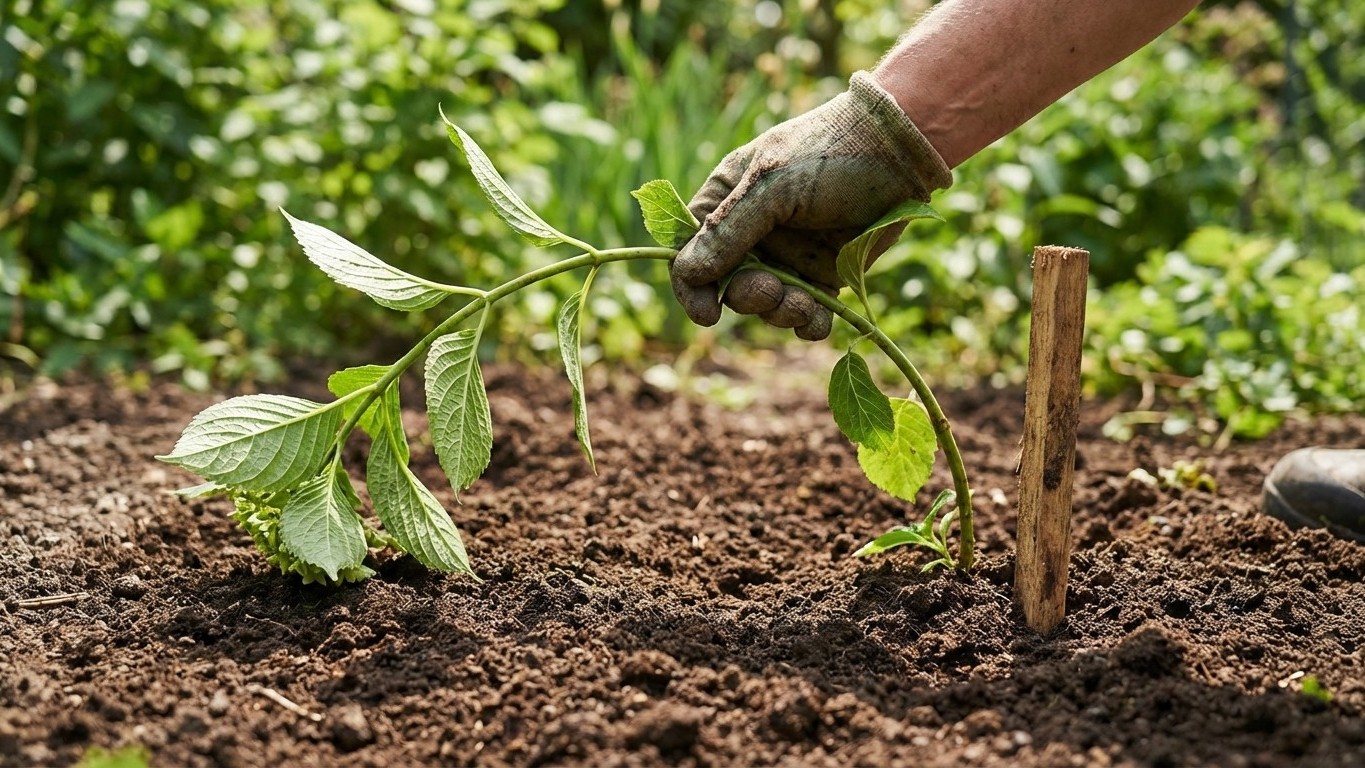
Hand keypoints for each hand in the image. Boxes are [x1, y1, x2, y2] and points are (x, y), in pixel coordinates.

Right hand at [671, 72, 950, 340]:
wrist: (901, 152)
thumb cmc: (830, 153)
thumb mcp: (771, 184)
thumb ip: (729, 229)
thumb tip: (687, 273)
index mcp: (727, 200)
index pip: (690, 251)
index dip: (692, 286)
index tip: (707, 314)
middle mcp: (753, 233)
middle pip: (729, 286)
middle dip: (747, 298)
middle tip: (772, 291)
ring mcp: (788, 256)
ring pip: (766, 305)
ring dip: (779, 313)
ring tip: (804, 304)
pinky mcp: (824, 275)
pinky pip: (805, 313)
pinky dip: (808, 323)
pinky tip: (818, 318)